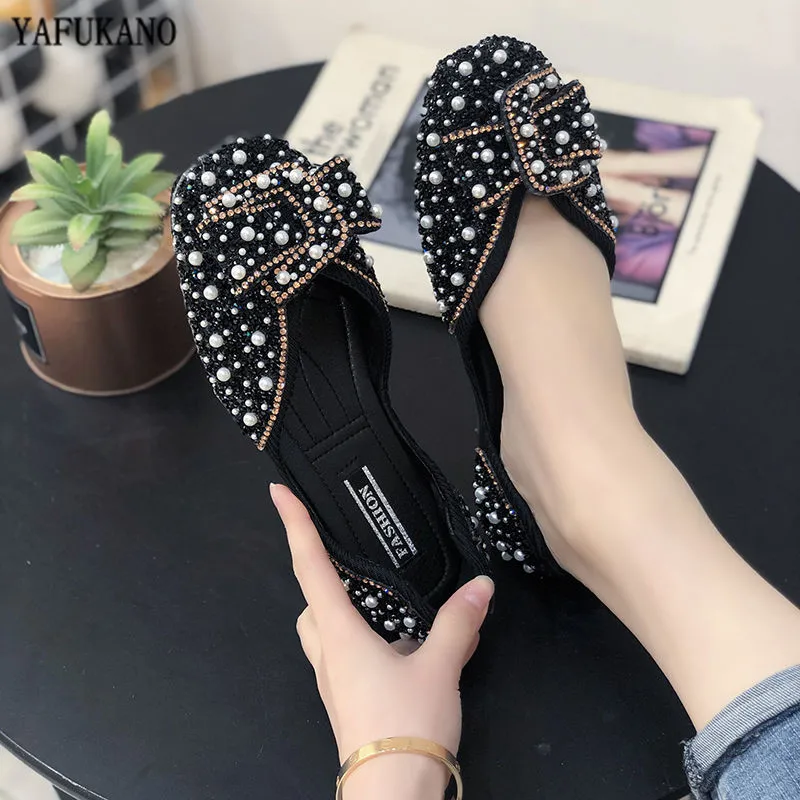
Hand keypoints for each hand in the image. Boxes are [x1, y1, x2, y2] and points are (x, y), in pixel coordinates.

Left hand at [270, 483, 493, 799]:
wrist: (392, 795)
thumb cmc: (404, 726)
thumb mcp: (440, 669)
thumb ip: (458, 623)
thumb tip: (482, 585)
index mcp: (340, 634)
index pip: (311, 567)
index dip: (295, 525)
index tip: (279, 493)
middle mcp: (329, 654)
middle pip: (311, 602)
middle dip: (321, 574)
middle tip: (349, 557)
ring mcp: (335, 681)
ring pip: (325, 631)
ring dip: (343, 611)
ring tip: (384, 604)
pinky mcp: (348, 701)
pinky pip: (346, 657)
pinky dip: (367, 641)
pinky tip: (405, 649)